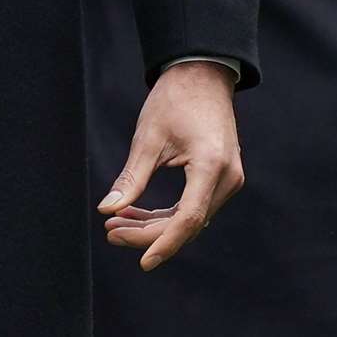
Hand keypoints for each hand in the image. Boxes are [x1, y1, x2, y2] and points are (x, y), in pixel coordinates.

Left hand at [97, 60, 242, 269]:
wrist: (202, 74)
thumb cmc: (174, 99)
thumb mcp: (148, 137)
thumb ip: (131, 178)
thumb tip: (106, 209)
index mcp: (211, 165)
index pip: (188, 219)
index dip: (164, 243)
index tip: (142, 262)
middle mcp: (228, 178)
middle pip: (188, 223)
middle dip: (149, 232)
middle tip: (111, 232)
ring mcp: (229, 179)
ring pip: (191, 217)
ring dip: (155, 224)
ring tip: (117, 223)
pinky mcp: (223, 177)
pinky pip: (196, 205)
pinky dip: (168, 212)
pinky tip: (137, 212)